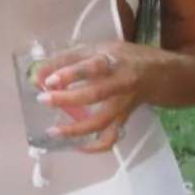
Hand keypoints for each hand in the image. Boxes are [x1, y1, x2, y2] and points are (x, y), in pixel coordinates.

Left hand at [34, 42, 149, 152]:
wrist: (156, 73)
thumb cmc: (121, 57)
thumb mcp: (97, 48)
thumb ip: (67, 59)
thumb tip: (37, 72)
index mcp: (112, 60)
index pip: (92, 66)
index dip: (70, 74)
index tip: (49, 80)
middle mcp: (119, 83)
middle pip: (94, 94)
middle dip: (67, 99)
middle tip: (43, 100)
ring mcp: (122, 104)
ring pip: (101, 121)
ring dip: (76, 129)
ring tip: (53, 131)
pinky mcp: (124, 119)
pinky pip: (111, 137)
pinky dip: (95, 146)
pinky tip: (77, 146)